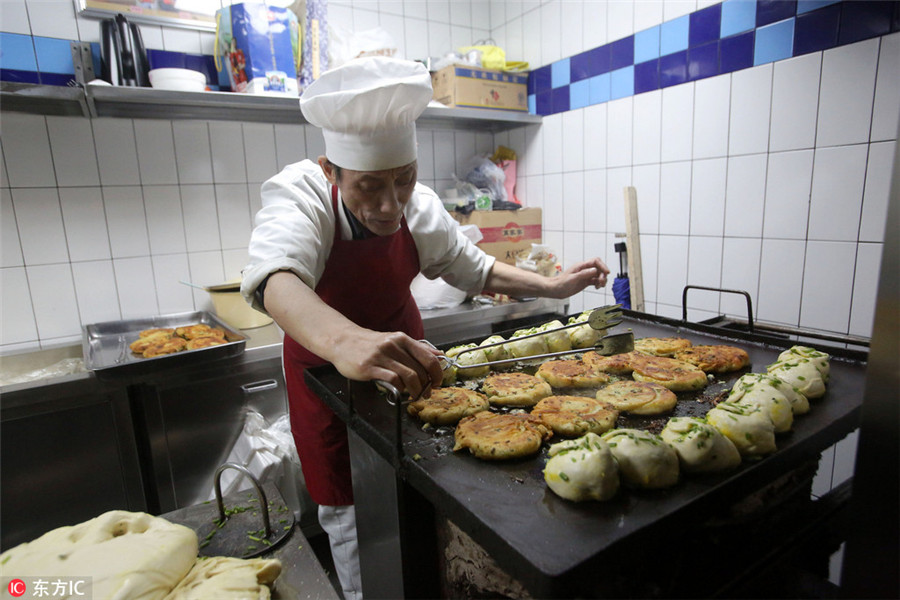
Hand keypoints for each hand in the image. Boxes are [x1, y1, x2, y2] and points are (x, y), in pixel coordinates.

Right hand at [329, 329, 443, 399]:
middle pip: (420, 370)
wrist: (342, 340)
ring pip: (409, 376)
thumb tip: (439, 356)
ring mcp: (381, 356)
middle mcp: (393, 345)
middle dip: (427, 385)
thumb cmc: (370, 344)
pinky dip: (400, 388)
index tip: (437, 382)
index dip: (437, 373)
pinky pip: (392, 379)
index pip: (428, 357)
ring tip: (415, 395)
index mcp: (402, 339)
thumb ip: (416, 348)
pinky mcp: (369, 367)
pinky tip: (399, 391)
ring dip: (416, 390)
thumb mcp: (395, 341)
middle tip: (426, 393)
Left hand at [550, 258, 609, 297]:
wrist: (556, 289)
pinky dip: (598, 284)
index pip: (595, 261)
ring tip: (599, 286)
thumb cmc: (561, 283)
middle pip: (599, 268)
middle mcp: (584, 269)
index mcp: (581, 266)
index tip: (607, 273)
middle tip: (601, 282)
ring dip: (602, 280)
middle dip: (603, 274)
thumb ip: (583, 274)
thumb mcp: (572, 278)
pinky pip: (595, 280)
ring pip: (598, 275)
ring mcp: (585, 275)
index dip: (603, 265)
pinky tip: (596, 287)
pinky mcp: (585, 281)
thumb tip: (595, 270)